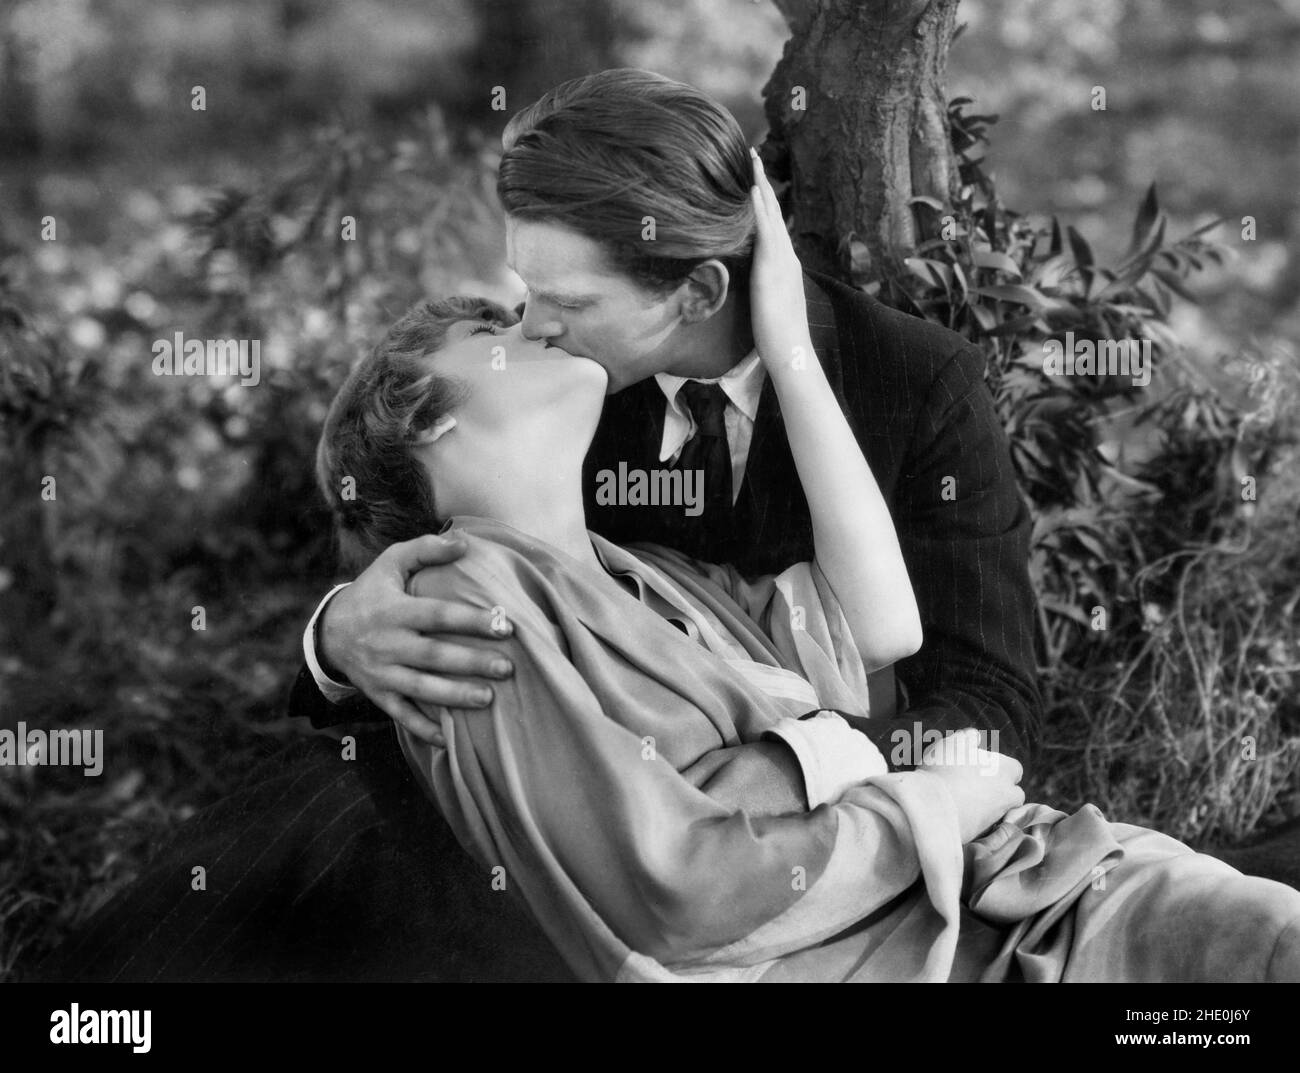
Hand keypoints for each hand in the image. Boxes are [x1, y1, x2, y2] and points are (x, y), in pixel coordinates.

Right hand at [318, 534, 514, 744]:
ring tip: (488, 700)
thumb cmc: (372, 592)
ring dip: (454, 696)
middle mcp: (388, 643)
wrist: (329, 632)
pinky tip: (448, 740)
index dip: (471, 621)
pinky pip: (401, 715)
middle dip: (471, 663)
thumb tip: (464, 542)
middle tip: (507, 668)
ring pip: (421, 688)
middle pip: (434, 656)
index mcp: (394, 611)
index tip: (505, 625)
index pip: (437, 615)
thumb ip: (426, 549)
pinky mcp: (378, 695)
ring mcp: (382, 673)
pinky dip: (423, 729)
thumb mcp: (391, 563)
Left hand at [748, 147, 812, 369]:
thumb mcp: (770, 307)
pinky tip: (752, 189)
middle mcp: (786, 256)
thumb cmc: (779, 338)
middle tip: (753, 155)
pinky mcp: (772, 266)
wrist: (791, 350)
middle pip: (774, 212)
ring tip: (752, 159)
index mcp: (785, 266)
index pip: (774, 226)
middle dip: (763, 183)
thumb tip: (757, 290)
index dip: (765, 203)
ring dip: (760, 185)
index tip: (755, 181)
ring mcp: (781, 259)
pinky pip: (765, 229)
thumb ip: (765, 293)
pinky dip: (760, 208)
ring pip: (770, 213)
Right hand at [918, 729, 1024, 842]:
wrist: (932, 808)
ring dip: (990, 808)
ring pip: (1001, 812)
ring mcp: (998, 817)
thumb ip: (967, 737)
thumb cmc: (944, 770)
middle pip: (1014, 794)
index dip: (1001, 768)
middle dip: (1001, 791)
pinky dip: (977, 823)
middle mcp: (1009, 794)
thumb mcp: (952, 744)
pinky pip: (986, 829)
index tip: (984, 768)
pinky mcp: (985, 836)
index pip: (1015, 769)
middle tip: (977, 787)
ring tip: (966, 802)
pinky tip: (959, 816)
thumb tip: (975, 736)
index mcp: (1006, 769)